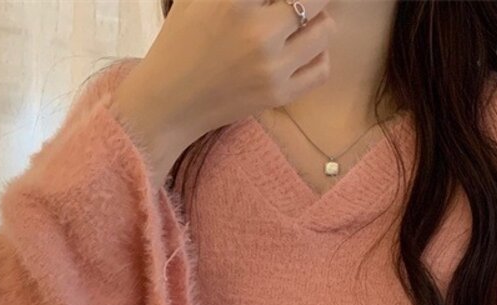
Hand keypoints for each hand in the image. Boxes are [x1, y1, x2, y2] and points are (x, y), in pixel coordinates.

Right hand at [112, 0, 336, 179]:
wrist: (170, 102)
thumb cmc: (180, 42)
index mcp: (233, 1)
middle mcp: (258, 32)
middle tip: (303, 0)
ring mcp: (273, 67)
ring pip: (326, 30)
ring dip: (320, 18)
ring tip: (306, 19)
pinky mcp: (280, 95)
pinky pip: (322, 69)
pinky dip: (320, 54)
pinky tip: (306, 48)